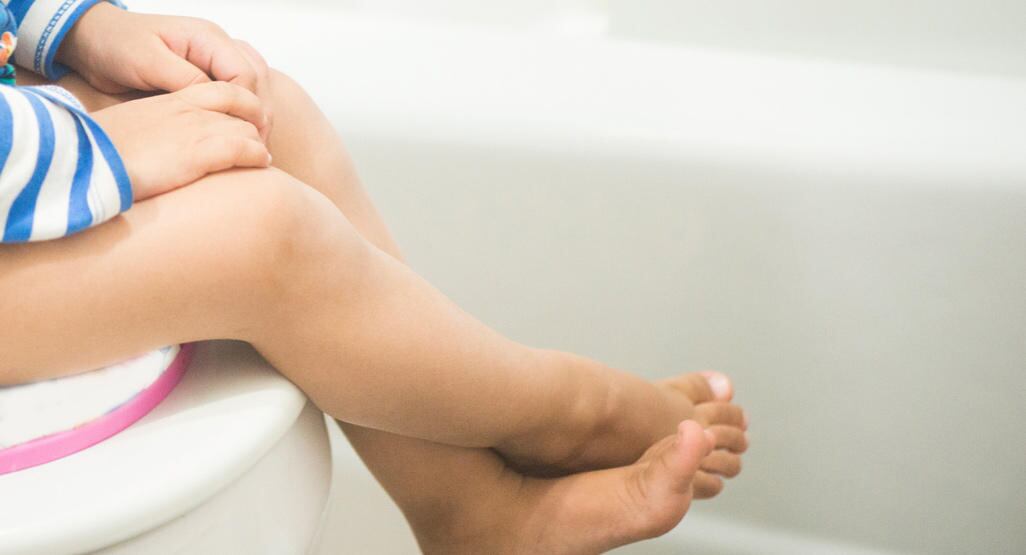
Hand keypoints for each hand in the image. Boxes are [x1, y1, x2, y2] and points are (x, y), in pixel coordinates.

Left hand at [58, 3, 273, 139]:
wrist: (95, 41)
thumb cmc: (116, 46)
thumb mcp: (147, 62)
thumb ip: (184, 79)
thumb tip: (217, 101)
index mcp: (207, 38)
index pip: (246, 74)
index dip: (250, 107)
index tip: (246, 137)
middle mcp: (218, 46)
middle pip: (259, 81)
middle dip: (261, 114)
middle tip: (258, 148)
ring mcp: (215, 59)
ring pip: (255, 85)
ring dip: (257, 114)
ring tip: (255, 144)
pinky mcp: (208, 73)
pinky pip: (239, 91)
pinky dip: (243, 111)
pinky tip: (240, 132)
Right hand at [91, 82, 270, 201]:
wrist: (81, 161)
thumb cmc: (99, 151)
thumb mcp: (131, 131)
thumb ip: (155, 131)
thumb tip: (161, 149)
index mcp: (169, 101)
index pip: (218, 89)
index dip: (240, 103)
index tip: (247, 121)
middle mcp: (186, 109)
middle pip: (240, 100)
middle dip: (257, 118)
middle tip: (262, 138)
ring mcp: (194, 128)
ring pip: (246, 125)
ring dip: (260, 139)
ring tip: (264, 155)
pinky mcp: (198, 152)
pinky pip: (243, 148)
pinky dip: (257, 155)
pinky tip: (261, 163)